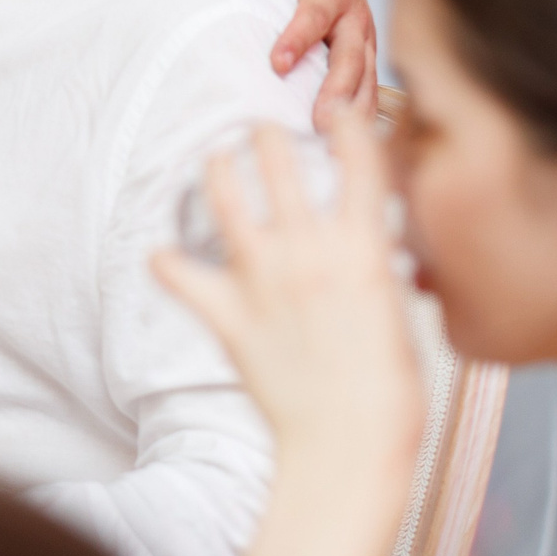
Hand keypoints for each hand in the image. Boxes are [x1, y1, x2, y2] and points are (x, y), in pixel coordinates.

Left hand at [150, 113, 421, 555]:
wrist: (349, 444)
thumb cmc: (390, 393)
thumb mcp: (397, 316)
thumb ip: (373, 273)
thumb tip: (366, 256)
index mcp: (362, 248)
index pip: (357, 161)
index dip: (348, 126)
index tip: (338, 111)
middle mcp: (308, 249)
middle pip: (278, 163)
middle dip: (266, 137)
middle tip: (260, 130)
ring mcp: (262, 277)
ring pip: (224, 196)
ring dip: (217, 170)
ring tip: (215, 159)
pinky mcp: (226, 312)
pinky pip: (179, 274)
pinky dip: (166, 262)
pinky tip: (159, 252)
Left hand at [202, 0, 373, 126]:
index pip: (315, 15)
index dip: (299, 38)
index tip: (277, 63)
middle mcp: (353, 13)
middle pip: (352, 56)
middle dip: (337, 90)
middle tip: (320, 123)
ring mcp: (363, 34)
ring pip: (367, 76)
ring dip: (355, 111)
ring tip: (336, 144)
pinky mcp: (365, 48)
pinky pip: (371, 83)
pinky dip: (365, 112)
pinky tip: (349, 142)